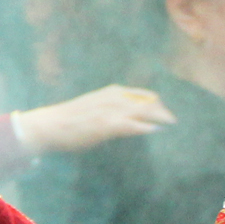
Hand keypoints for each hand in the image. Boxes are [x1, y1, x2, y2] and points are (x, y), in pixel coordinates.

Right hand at [10, 85, 175, 155]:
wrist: (51, 124)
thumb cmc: (71, 118)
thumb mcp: (95, 105)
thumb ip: (113, 107)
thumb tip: (129, 116)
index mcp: (113, 92)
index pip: (144, 95)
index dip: (157, 104)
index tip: (166, 112)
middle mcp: (115, 98)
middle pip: (149, 102)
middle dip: (163, 111)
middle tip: (173, 121)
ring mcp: (111, 111)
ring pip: (144, 112)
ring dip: (159, 118)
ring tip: (170, 124)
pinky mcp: (107, 125)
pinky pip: (132, 126)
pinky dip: (145, 128)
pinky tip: (154, 131)